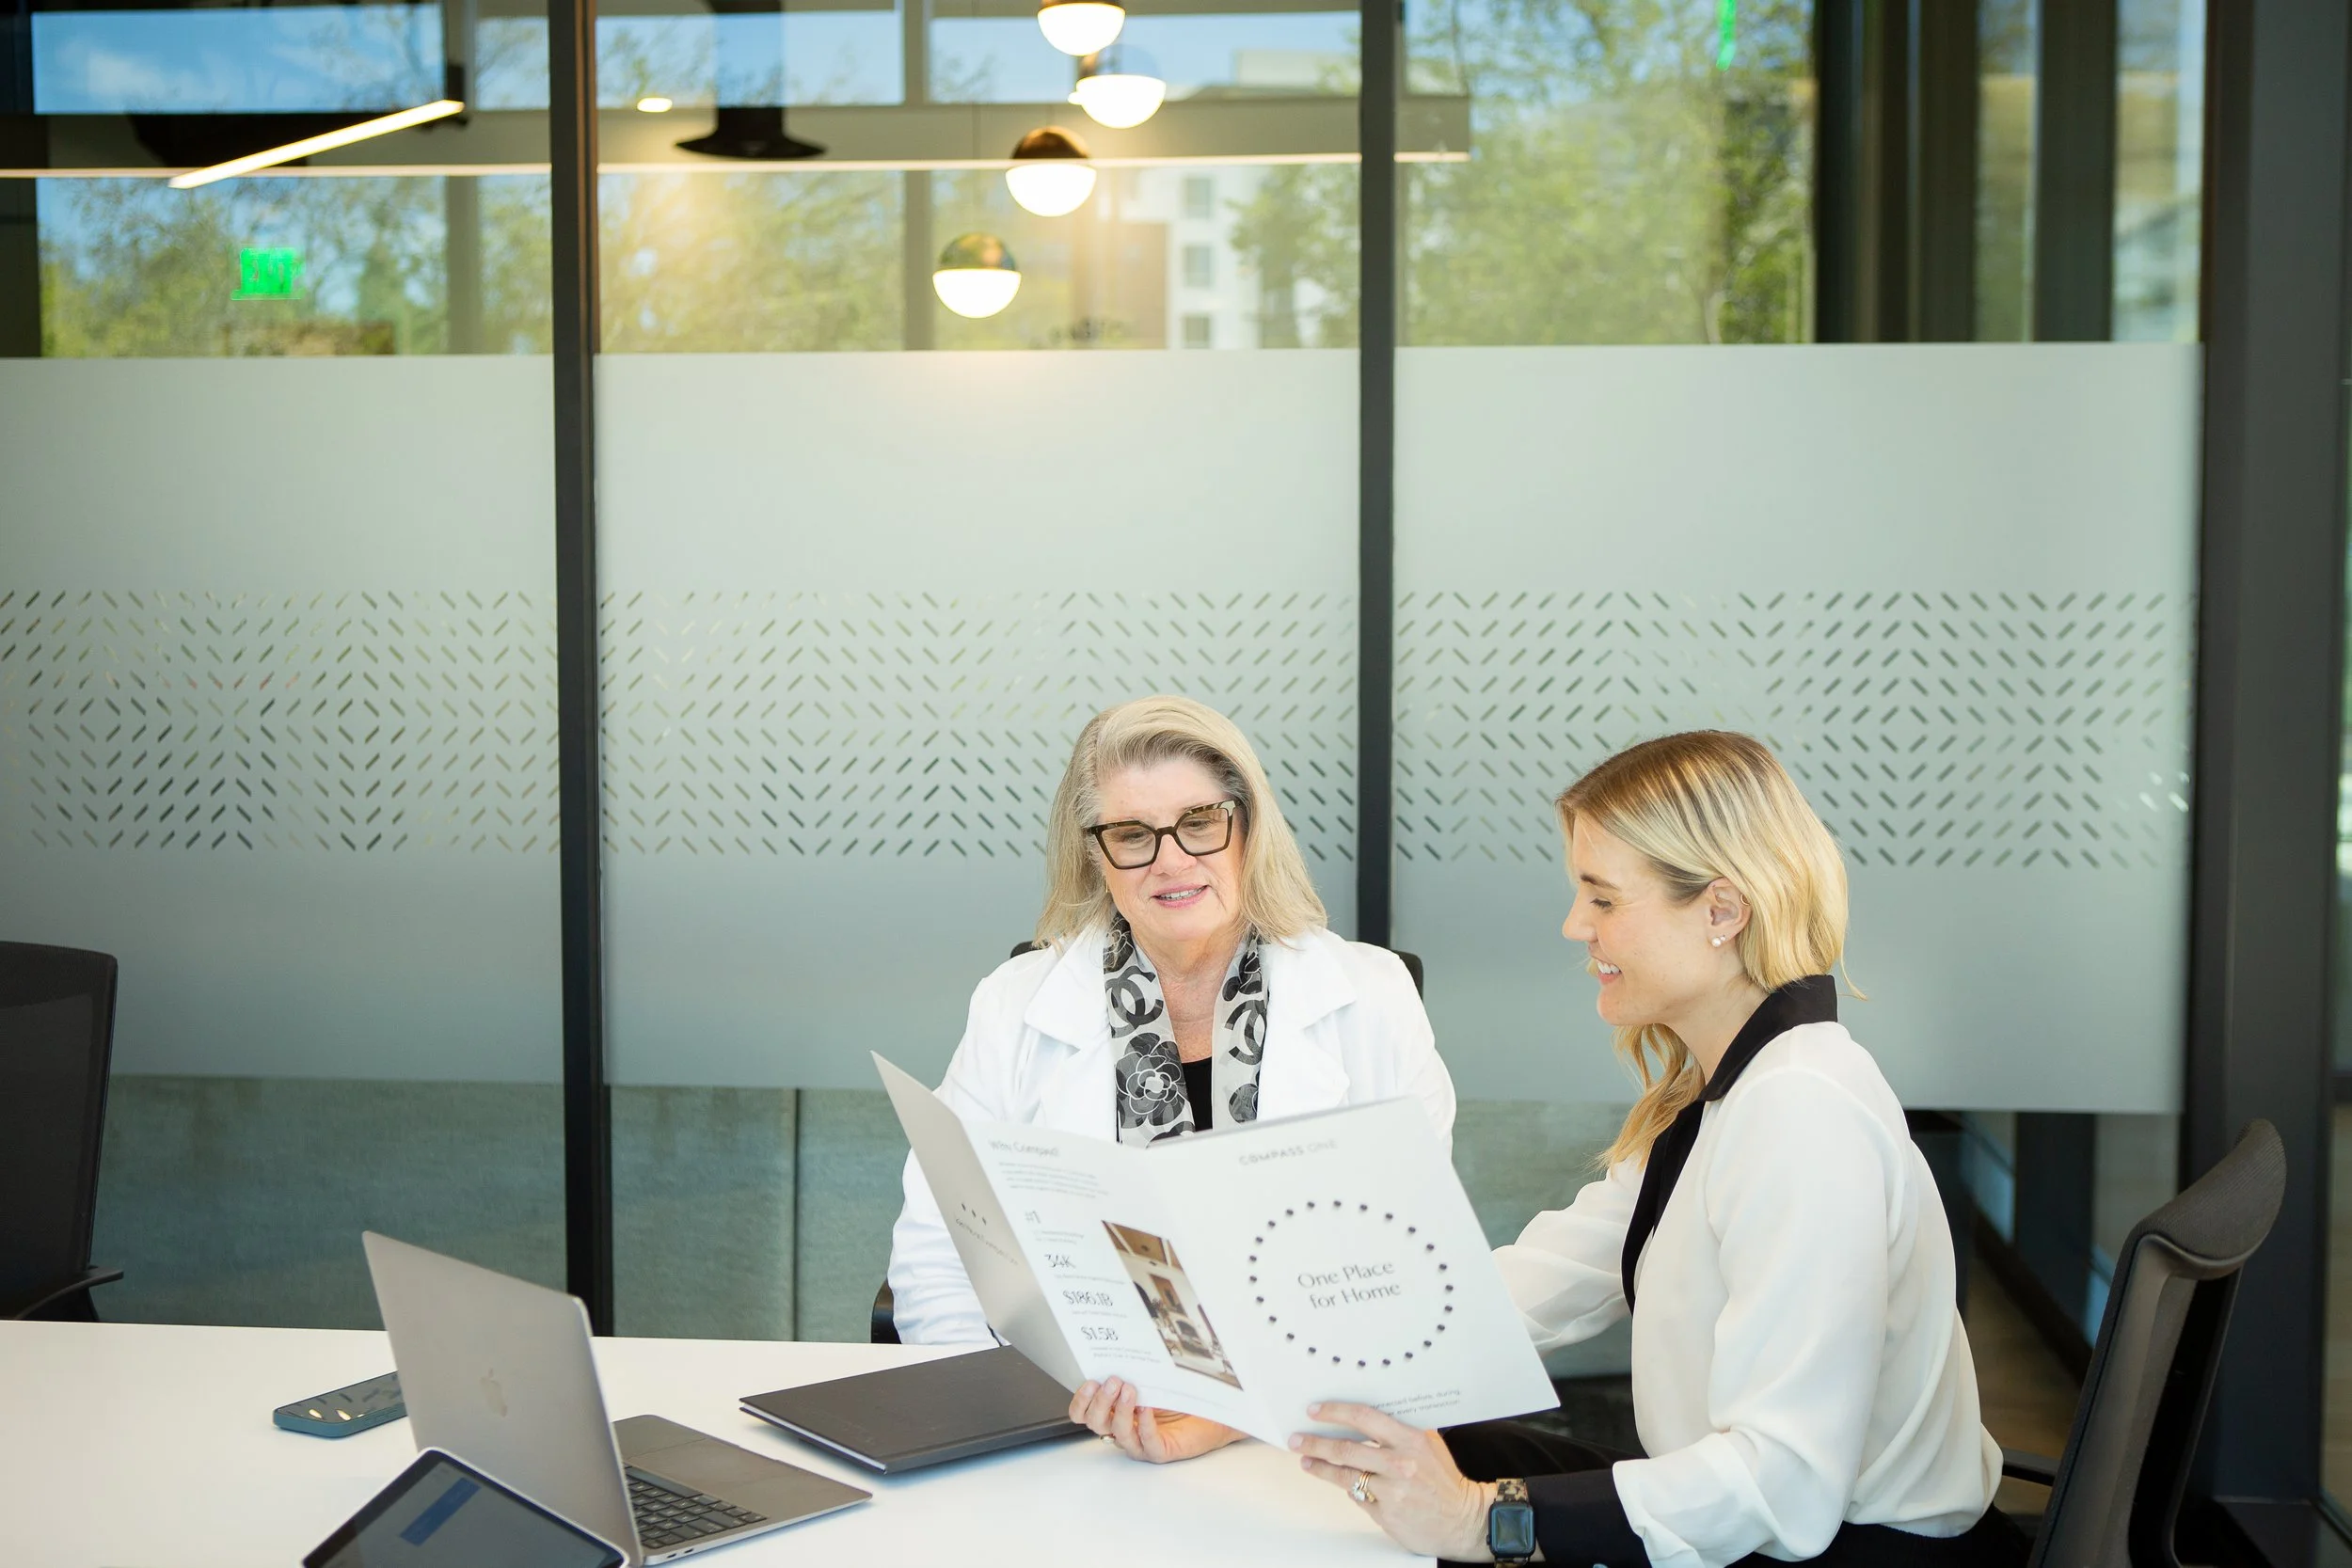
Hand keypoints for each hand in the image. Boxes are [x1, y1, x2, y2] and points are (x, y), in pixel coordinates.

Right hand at [1068, 1376, 1244, 1463]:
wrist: (1212, 1412)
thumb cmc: (1180, 1395)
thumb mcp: (1150, 1379)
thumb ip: (1130, 1371)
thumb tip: (1117, 1348)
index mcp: (1115, 1412)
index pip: (1085, 1414)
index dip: (1082, 1401)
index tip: (1090, 1381)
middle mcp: (1124, 1429)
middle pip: (1096, 1423)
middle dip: (1101, 1402)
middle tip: (1112, 1381)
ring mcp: (1141, 1443)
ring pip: (1118, 1434)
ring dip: (1121, 1410)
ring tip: (1130, 1389)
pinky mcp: (1160, 1452)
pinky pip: (1147, 1442)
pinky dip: (1144, 1425)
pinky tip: (1147, 1408)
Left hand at [1291, 1401, 1495, 1560]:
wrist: (1463, 1520)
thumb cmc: (1445, 1481)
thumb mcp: (1428, 1445)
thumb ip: (1399, 1432)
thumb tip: (1365, 1420)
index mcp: (1409, 1440)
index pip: (1363, 1418)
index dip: (1334, 1412)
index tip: (1315, 1411)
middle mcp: (1399, 1464)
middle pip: (1345, 1449)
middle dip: (1315, 1443)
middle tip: (1297, 1440)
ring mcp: (1391, 1491)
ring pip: (1345, 1476)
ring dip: (1321, 1468)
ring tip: (1307, 1462)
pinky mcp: (1386, 1514)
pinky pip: (1358, 1498)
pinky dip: (1350, 1490)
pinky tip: (1341, 1484)